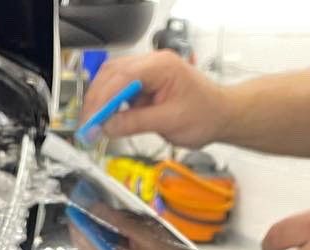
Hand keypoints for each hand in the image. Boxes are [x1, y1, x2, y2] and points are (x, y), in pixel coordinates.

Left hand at [66, 199, 199, 249]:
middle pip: (89, 247)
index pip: (92, 249)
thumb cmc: (168, 244)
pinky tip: (100, 214)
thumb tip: (94, 208)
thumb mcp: (142, 228)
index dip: (80, 230)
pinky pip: (104, 239)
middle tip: (75, 208)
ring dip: (89, 225)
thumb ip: (116, 219)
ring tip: (88, 209)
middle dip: (80, 227)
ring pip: (94, 242)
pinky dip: (99, 226)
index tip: (74, 212)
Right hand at [80, 52, 231, 147]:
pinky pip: (121, 89)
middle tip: (88, 125)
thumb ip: (136, 123)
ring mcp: (148, 71)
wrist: (222, 115)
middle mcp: (152, 63)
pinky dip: (112, 104)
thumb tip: (108, 126)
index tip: (92, 121)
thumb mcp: (170, 122)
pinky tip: (108, 120)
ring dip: (102, 102)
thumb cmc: (206, 114)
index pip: (122, 77)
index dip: (103, 100)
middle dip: (97, 100)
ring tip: (95, 125)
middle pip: (112, 74)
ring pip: (113, 80)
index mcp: (161, 66)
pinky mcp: (146, 83)